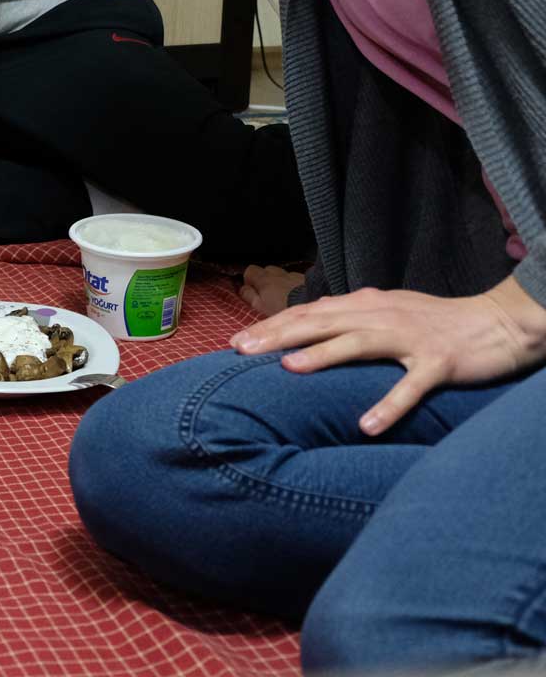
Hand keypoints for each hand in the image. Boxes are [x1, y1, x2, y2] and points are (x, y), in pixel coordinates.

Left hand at [231, 276, 545, 435]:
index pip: (309, 313)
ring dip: (321, 356)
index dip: (271, 325)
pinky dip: (389, 405)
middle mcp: (382, 316)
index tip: (235, 340)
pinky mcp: (439, 362)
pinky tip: (366, 426)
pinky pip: (411, 386)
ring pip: (358, 344)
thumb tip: (308, 322)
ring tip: (286, 369)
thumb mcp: (387, 311)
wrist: (496, 322)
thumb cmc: (436, 321)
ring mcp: (410, 338)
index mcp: (366, 305)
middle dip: (278, 335)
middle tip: (239, 349)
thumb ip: (349, 316)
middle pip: (321, 322)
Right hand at [238, 265, 305, 316]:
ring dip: (282, 283)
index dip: (249, 280)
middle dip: (266, 280)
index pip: (250, 270)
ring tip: (284, 298)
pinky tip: (298, 297)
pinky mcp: (309, 280)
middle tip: (268, 296)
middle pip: (267, 271)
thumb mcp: (260, 307)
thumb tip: (242, 289)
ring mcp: (294, 276)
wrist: (313, 308)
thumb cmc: (284, 310)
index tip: (252, 291)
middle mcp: (279, 274)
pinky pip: (298, 280)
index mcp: (264, 279)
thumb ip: (248, 296)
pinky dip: (296, 286)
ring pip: (283, 275)